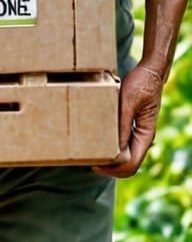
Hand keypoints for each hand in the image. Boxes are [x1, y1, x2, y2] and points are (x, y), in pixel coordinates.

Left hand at [93, 63, 163, 178]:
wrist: (149, 72)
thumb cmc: (140, 84)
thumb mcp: (128, 102)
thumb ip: (123, 125)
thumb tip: (116, 148)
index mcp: (146, 135)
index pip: (133, 164)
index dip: (114, 169)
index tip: (96, 165)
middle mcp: (144, 138)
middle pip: (130, 165)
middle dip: (111, 168)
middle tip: (91, 163)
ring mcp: (139, 134)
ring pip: (127, 157)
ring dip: (111, 161)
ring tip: (92, 155)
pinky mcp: (133, 127)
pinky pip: (124, 146)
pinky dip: (113, 149)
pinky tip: (99, 143)